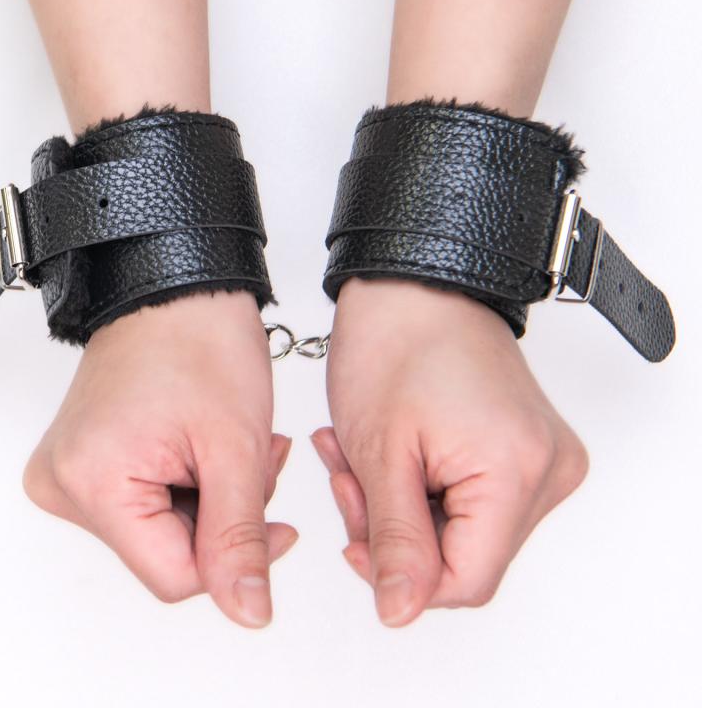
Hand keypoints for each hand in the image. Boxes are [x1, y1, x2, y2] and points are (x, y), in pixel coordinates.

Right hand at [23, 290, 296, 627]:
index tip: (277, 523)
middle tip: (255, 460)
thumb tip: (248, 612)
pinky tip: (207, 445)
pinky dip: (189, 483)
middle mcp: (63, 484)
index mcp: (91, 483)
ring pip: (163, 529)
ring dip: (212, 497)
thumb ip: (240, 538)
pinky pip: (147, 502)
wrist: (177, 287)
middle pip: (168, 552)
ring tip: (232, 444)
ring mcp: (69, 472)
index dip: (237, 558)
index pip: (175, 577)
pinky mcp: (85, 461)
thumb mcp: (235, 448)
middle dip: (226, 516)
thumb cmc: (201, 341)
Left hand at [312, 278, 587, 626]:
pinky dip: (421, 486)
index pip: (466, 581)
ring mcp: (542, 457)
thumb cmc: (394, 341)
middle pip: (463, 555)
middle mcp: (547, 469)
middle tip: (349, 480)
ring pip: (461, 529)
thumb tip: (400, 611)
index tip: (356, 542)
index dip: (402, 576)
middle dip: (393, 529)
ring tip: (360, 457)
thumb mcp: (380, 453)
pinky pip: (471, 498)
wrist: (414, 285)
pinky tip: (390, 452)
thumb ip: (394, 541)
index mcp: (518, 472)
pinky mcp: (525, 448)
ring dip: (400, 505)